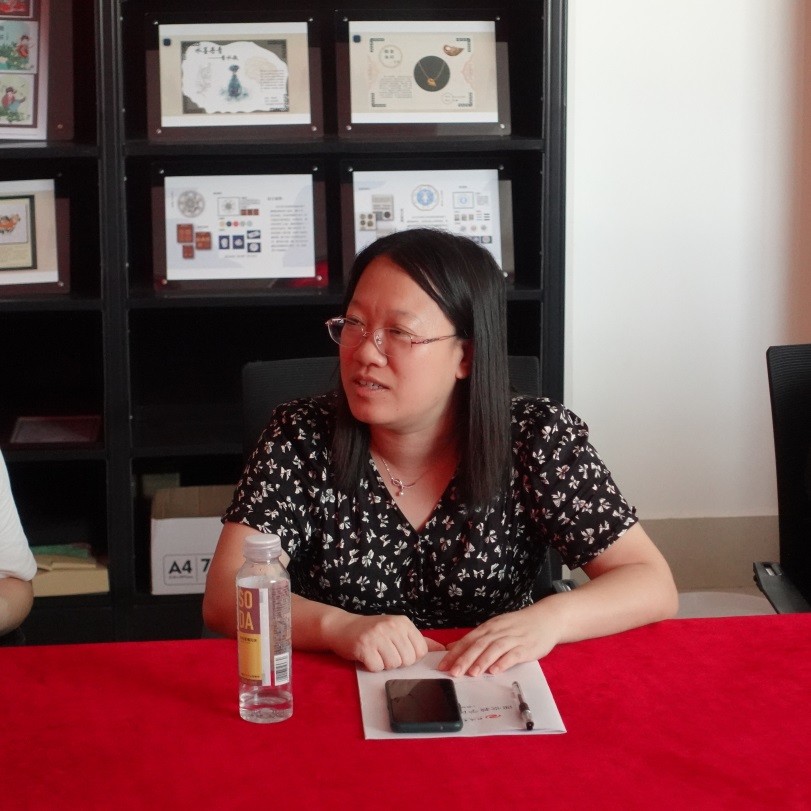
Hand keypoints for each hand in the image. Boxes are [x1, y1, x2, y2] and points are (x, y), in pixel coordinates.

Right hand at [327, 612, 445, 671]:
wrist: (343, 627)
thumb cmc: (373, 631)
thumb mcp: (397, 630)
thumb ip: (420, 640)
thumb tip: (443, 649)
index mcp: (404, 622)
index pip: (421, 651)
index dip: (410, 657)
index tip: (398, 650)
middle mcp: (392, 626)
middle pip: (408, 660)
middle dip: (397, 662)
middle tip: (384, 651)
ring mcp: (377, 635)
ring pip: (394, 665)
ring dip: (384, 664)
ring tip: (376, 653)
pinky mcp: (364, 646)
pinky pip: (377, 667)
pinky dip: (372, 666)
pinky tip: (367, 656)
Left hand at [436, 604, 558, 676]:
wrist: (546, 618)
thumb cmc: (518, 625)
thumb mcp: (495, 628)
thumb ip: (475, 639)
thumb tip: (452, 648)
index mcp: (489, 627)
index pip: (468, 640)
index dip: (455, 653)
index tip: (442, 665)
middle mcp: (498, 631)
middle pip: (479, 644)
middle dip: (465, 659)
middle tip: (453, 672)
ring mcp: (513, 638)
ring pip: (494, 649)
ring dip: (482, 661)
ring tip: (472, 673)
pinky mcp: (526, 647)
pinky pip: (513, 654)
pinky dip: (503, 662)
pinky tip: (495, 671)